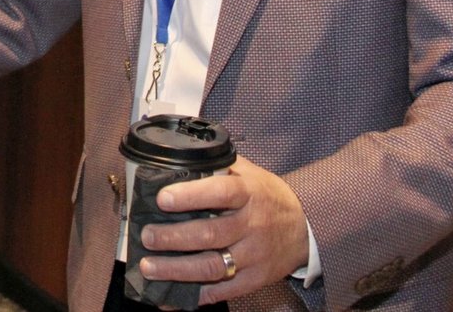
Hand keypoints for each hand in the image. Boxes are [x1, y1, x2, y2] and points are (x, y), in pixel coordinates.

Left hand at [136, 154, 308, 304]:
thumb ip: (218, 167)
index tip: (162, 198)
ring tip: (149, 267)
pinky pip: (222, 291)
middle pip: (210, 234)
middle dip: (173, 237)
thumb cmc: (267, 196)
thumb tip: (180, 157)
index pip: (220, 193)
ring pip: (213, 266)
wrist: (306, 227)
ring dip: (177, 270)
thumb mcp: (249, 173)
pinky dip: (194, 295)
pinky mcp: (254, 280)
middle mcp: (252, 225)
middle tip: (146, 236)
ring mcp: (254, 256)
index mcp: (249, 193)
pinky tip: (170, 296)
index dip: (190, 196)